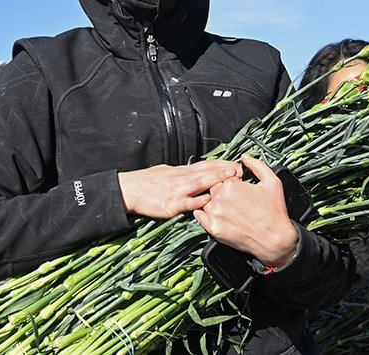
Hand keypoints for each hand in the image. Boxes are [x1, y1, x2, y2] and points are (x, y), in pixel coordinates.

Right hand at [117, 160, 238, 218]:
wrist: (129, 190)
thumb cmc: (146, 181)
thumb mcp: (166, 171)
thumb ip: (181, 173)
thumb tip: (194, 172)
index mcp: (181, 171)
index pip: (205, 165)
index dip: (221, 164)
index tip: (235, 163)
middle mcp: (181, 179)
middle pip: (206, 172)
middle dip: (224, 170)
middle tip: (240, 169)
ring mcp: (177, 192)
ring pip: (200, 184)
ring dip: (217, 180)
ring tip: (231, 178)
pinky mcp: (171, 205)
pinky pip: (188, 203)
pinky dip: (200, 202)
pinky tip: (210, 201)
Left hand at [193, 156, 299, 267]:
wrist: (274, 239)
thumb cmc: (274, 211)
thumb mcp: (272, 182)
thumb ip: (257, 165)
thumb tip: (244, 157)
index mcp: (231, 185)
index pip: (222, 176)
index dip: (231, 181)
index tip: (239, 187)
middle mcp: (220, 198)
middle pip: (212, 188)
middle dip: (221, 191)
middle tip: (234, 199)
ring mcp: (215, 214)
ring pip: (205, 201)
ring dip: (213, 202)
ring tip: (228, 209)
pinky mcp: (213, 229)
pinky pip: (199, 216)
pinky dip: (204, 213)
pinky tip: (217, 214)